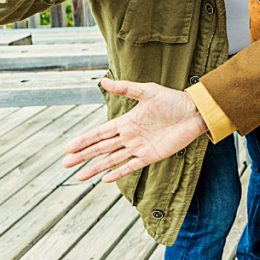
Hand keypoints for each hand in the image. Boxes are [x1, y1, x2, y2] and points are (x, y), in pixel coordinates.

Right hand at [63, 79, 208, 182]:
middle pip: (102, 148)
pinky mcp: (151, 156)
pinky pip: (131, 166)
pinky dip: (118, 172)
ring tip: (79, 176)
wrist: (194, 112)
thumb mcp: (148, 91)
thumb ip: (125, 88)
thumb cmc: (173, 100)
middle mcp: (130, 136)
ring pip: (112, 160)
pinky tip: (105, 179)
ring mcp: (139, 147)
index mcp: (127, 121)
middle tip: (65, 163)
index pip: (100, 133)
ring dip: (96, 168)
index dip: (85, 140)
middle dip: (83, 156)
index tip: (69, 147)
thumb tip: (102, 81)